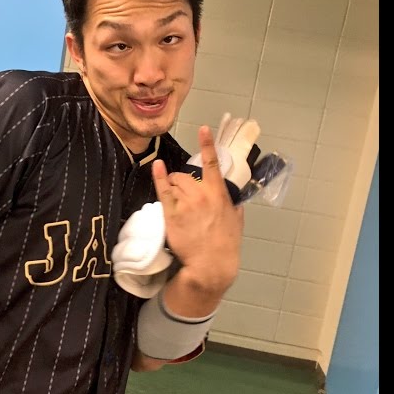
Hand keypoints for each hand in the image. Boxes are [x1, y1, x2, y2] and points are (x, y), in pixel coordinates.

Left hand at [151, 125, 243, 296]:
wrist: (210, 264)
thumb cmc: (226, 245)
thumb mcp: (236, 222)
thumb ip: (233, 207)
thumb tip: (233, 201)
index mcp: (219, 194)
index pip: (213, 164)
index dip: (207, 144)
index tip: (203, 128)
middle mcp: (202, 194)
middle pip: (185, 176)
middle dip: (181, 182)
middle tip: (182, 195)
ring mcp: (186, 203)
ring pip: (174, 183)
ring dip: (172, 187)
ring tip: (175, 201)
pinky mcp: (171, 214)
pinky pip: (163, 190)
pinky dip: (159, 177)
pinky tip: (156, 167)